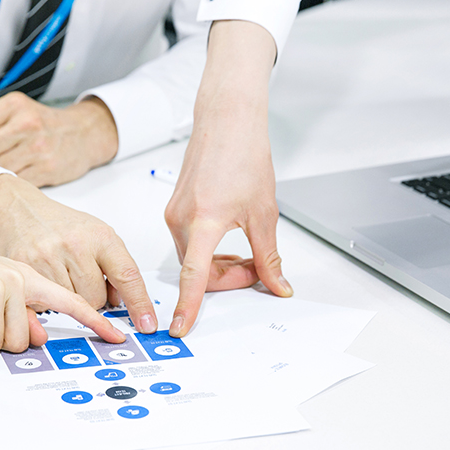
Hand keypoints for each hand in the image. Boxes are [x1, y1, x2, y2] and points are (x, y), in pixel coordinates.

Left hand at [0, 92, 118, 186]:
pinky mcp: (47, 169)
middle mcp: (27, 124)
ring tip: (3, 164)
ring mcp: (38, 148)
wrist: (84, 134)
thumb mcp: (15, 110)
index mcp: (15, 105)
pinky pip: (15, 181)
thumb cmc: (44, 123)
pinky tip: (17, 172)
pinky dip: (10, 180)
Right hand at [0, 174, 157, 333]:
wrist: (19, 210)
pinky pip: (47, 303)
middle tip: (81, 278)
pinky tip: (47, 277)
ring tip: (63, 274)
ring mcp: (48, 257)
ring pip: (73, 304)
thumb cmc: (62, 225)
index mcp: (100, 236)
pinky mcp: (26, 269)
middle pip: (97, 299)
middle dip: (94, 296)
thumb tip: (122, 302)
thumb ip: (114, 266)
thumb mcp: (97, 235)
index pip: (127, 276)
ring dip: (72, 297)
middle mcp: (75, 245)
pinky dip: (50, 298)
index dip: (139, 304)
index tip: (147, 324)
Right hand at [165, 20, 292, 337]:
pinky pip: (189, 243)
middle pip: (198, 271)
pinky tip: (230, 236)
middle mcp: (180, 220)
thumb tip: (276, 285)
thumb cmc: (244, 154)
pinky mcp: (175, 208)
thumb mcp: (264, 212)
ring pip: (193, 258)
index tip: (182, 328)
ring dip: (218, 265)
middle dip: (226, 278)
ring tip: (247, 250)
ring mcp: (174, 214)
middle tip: (256, 270)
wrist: (227, 120)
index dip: (189, 306)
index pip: (195, 275)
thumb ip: (267, 255)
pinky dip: (209, 250)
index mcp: (203, 221)